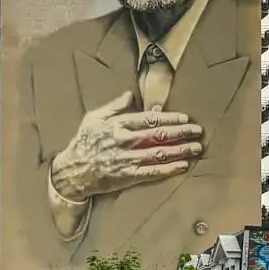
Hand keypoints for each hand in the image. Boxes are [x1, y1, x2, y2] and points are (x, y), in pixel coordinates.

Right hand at [50, 91, 202, 201]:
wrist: (70, 173)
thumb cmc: (83, 142)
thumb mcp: (93, 118)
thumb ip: (114, 106)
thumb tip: (130, 93)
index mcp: (118, 125)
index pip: (149, 119)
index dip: (170, 118)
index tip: (186, 118)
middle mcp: (125, 141)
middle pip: (159, 135)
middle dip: (181, 132)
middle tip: (198, 131)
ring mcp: (126, 160)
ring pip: (159, 153)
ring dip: (180, 150)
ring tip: (197, 147)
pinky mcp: (126, 176)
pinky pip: (152, 172)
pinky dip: (169, 169)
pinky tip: (183, 165)